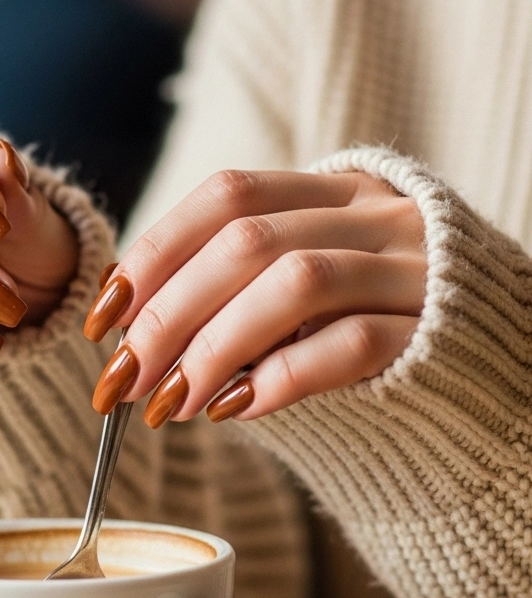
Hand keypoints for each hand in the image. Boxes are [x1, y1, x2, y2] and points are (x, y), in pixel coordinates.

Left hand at [83, 169, 425, 424]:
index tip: (105, 311)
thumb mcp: (320, 280)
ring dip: (213, 346)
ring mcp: (412, 270)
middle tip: (123, 377)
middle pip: (245, 240)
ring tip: (171, 402)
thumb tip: (134, 324)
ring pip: (294, 283)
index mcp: (338, 189)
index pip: (226, 194)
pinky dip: (282, 376)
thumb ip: (247, 284)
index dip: (156, 249)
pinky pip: (351, 343)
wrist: (502, 368)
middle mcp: (377, 215)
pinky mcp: (435, 333)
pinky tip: (238, 408)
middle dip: (168, 311)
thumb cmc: (386, 325)